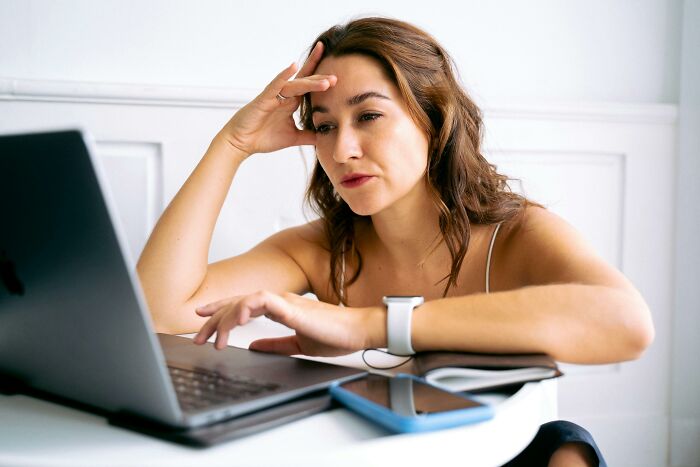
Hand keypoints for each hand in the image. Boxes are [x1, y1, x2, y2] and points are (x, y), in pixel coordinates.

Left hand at [192, 291, 374, 355]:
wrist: (357, 332)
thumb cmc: (335, 335)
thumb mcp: (298, 344)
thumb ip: (275, 344)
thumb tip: (254, 346)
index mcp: (280, 307)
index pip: (243, 304)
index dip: (221, 311)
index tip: (203, 320)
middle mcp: (278, 300)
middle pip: (238, 303)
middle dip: (215, 319)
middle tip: (199, 337)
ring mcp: (284, 301)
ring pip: (245, 301)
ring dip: (226, 318)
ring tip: (215, 338)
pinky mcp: (291, 307)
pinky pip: (263, 301)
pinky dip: (246, 306)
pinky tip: (237, 320)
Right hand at [218, 41, 335, 156]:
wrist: (242, 143)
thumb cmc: (263, 137)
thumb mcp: (293, 138)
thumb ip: (309, 135)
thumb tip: (325, 137)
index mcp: (291, 103)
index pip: (309, 88)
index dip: (321, 79)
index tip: (337, 74)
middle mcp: (284, 96)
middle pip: (305, 82)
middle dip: (320, 79)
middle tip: (337, 77)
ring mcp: (274, 96)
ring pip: (295, 85)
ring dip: (310, 82)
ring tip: (326, 82)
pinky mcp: (264, 99)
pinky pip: (275, 85)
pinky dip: (284, 75)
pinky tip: (293, 66)